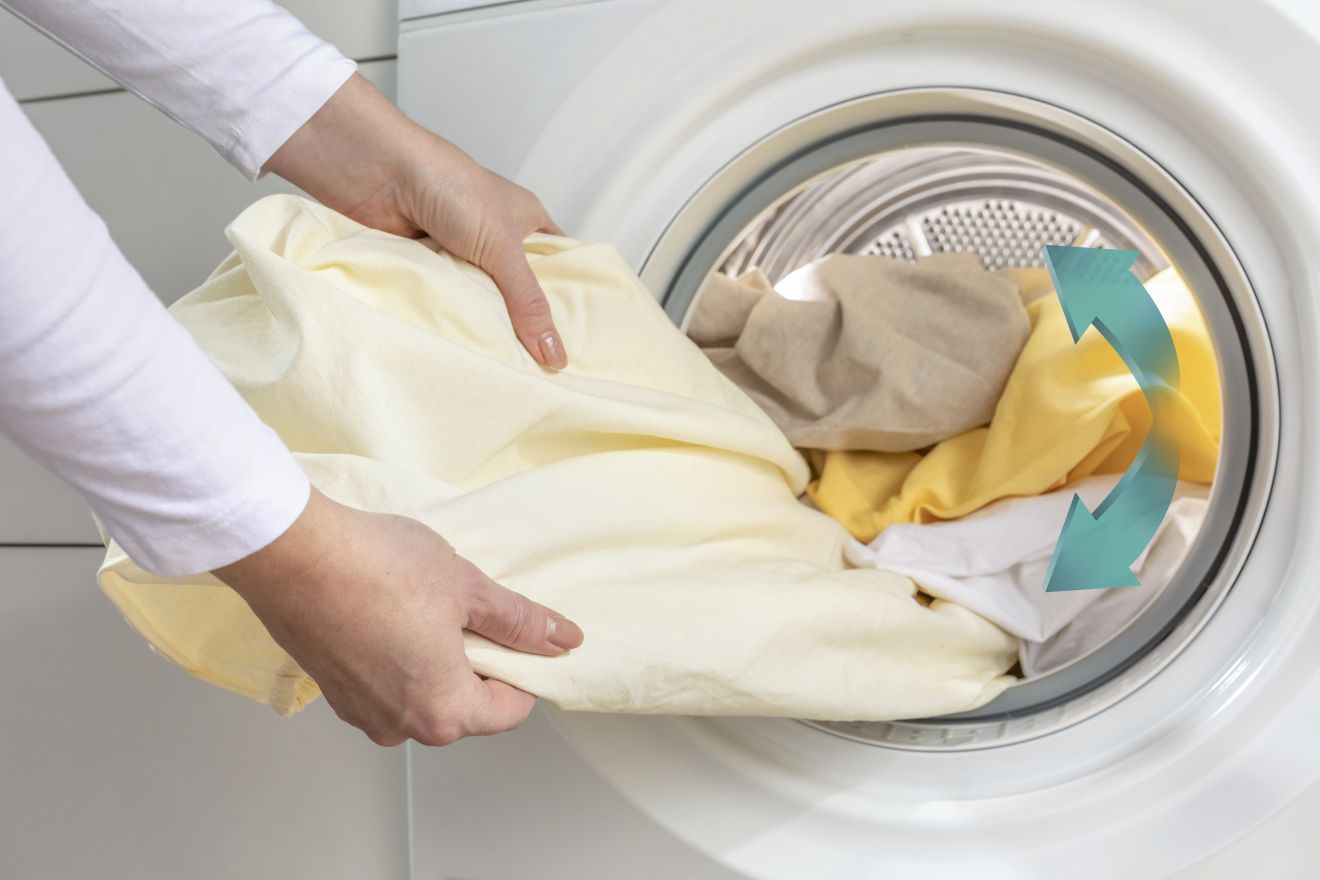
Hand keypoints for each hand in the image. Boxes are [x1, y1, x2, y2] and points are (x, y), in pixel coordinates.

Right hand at [213, 489, 584, 745]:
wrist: (292, 553)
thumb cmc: (377, 570)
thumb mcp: (469, 588)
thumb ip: (519, 622)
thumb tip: (562, 640)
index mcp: (443, 713)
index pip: (509, 711)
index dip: (523, 669)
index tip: (516, 631)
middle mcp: (400, 726)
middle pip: (464, 707)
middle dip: (477, 662)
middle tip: (469, 608)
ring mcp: (360, 711)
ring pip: (422, 693)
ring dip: (435, 657)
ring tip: (427, 604)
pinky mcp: (332, 688)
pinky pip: (383, 682)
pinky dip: (397, 654)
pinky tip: (392, 609)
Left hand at [264, 74, 567, 367]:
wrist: (378, 174)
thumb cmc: (450, 187)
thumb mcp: (502, 247)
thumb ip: (528, 302)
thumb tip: (556, 354)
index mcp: (527, 221)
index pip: (559, 266)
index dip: (569, 300)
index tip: (578, 343)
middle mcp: (497, 238)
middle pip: (520, 293)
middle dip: (527, 325)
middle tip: (543, 371)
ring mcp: (462, 255)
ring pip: (484, 302)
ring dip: (488, 325)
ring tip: (507, 370)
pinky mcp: (431, 268)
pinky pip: (451, 304)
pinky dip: (454, 320)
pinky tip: (466, 350)